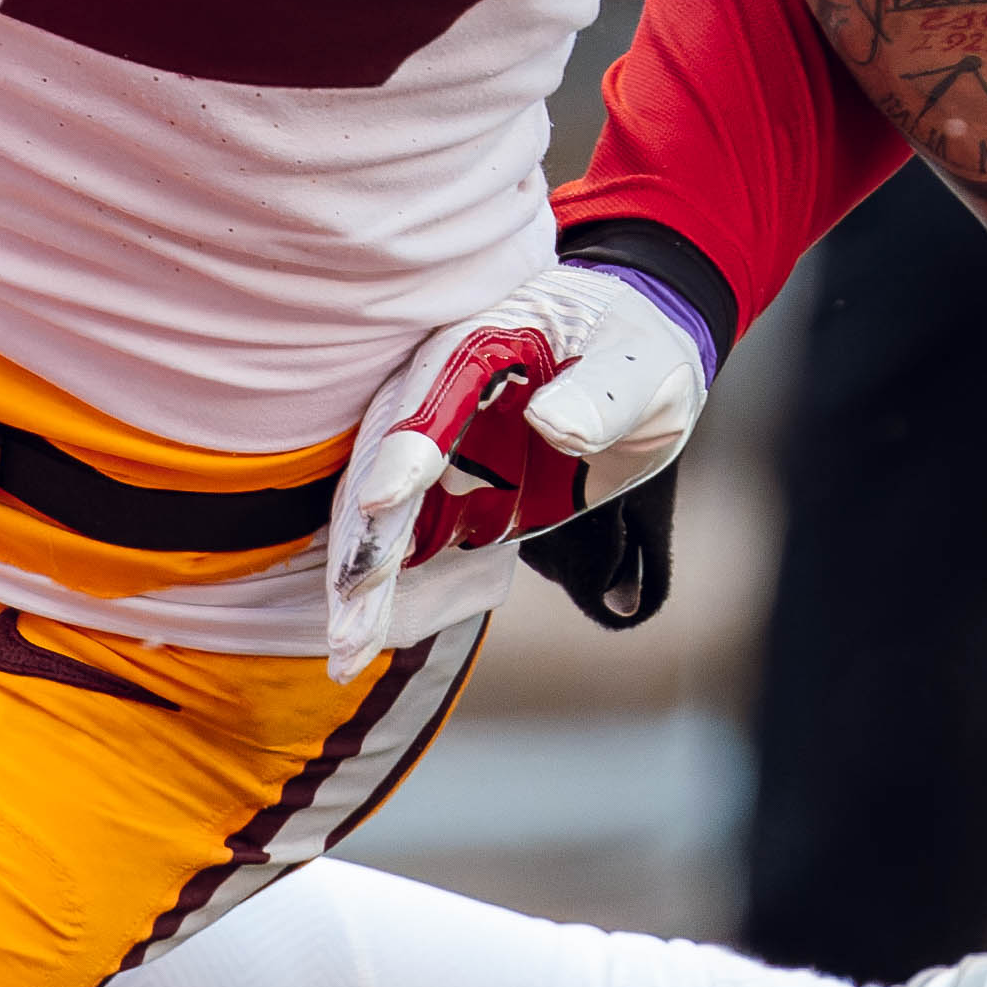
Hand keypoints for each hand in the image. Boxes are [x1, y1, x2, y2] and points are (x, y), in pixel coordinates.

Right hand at [321, 264, 714, 672]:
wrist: (638, 377)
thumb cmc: (639, 355)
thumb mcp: (640, 366)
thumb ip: (602, 393)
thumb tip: (554, 423)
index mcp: (483, 340)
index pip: (435, 391)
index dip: (407, 446)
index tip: (380, 501)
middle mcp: (442, 392)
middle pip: (388, 459)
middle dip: (367, 534)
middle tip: (353, 603)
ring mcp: (442, 448)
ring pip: (387, 510)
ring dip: (364, 575)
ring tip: (347, 646)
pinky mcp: (452, 492)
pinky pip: (411, 537)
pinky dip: (389, 585)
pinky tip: (361, 637)